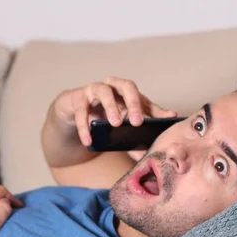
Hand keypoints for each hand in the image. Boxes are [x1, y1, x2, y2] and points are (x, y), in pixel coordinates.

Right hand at [53, 77, 177, 147]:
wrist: (73, 111)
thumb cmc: (102, 113)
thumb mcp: (121, 120)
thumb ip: (136, 133)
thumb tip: (152, 150)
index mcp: (125, 91)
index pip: (141, 96)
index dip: (152, 108)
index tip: (163, 120)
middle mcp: (112, 86)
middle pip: (126, 86)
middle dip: (133, 103)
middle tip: (137, 121)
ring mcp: (94, 89)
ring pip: (104, 92)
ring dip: (111, 107)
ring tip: (116, 124)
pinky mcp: (78, 98)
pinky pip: (82, 111)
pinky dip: (85, 126)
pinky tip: (88, 141)